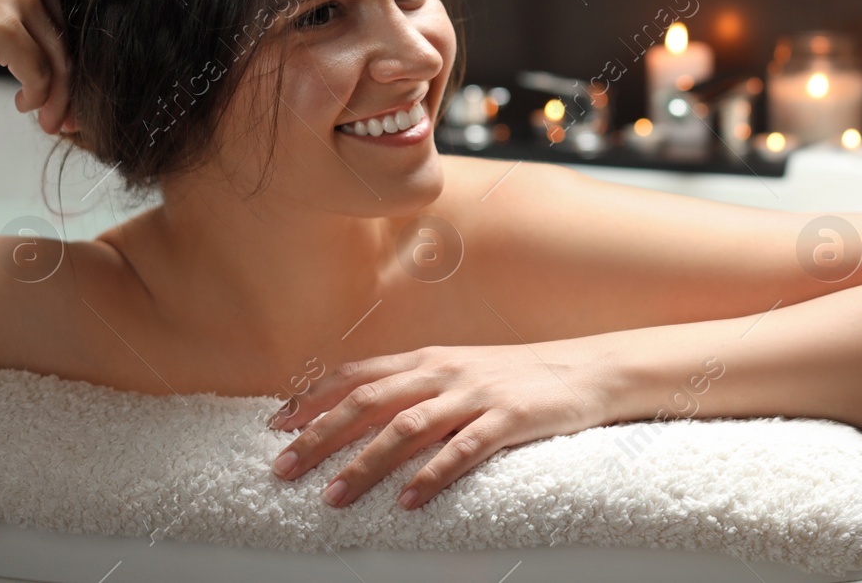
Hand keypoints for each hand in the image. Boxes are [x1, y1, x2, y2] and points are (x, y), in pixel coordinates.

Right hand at [0, 0, 74, 134]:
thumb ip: (35, 8)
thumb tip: (73, 55)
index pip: (72, 12)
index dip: (79, 53)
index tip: (77, 84)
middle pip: (69, 37)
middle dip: (69, 82)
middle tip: (67, 113)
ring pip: (59, 60)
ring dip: (57, 98)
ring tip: (49, 119)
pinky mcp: (8, 28)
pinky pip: (40, 74)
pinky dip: (38, 97)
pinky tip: (24, 103)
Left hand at [267, 343, 616, 509]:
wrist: (587, 368)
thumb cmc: (517, 377)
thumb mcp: (460, 371)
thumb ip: (416, 388)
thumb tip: (363, 414)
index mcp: (428, 358)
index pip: (356, 374)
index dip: (312, 398)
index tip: (275, 425)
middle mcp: (444, 371)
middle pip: (368, 401)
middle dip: (319, 435)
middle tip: (283, 468)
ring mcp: (475, 394)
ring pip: (406, 428)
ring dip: (364, 463)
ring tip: (332, 496)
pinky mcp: (508, 418)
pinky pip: (462, 450)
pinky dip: (431, 476)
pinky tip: (408, 502)